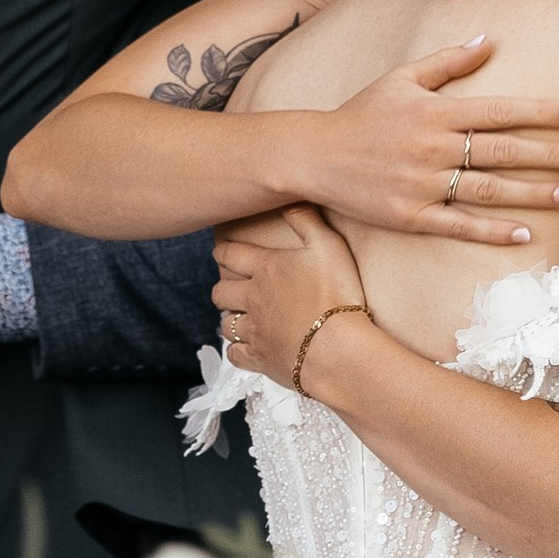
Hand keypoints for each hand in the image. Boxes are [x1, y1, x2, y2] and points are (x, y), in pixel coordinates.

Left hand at [212, 206, 367, 383]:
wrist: (338, 348)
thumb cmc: (338, 293)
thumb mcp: (329, 246)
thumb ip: (307, 220)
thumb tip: (288, 199)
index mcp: (266, 268)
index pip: (230, 254)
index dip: (222, 251)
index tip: (219, 251)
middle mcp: (252, 298)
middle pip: (221, 291)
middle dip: (222, 288)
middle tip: (229, 287)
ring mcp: (254, 330)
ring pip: (225, 324)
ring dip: (230, 319)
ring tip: (239, 317)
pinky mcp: (259, 358)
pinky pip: (235, 355)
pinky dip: (236, 350)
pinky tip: (245, 347)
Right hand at [290, 36, 558, 245]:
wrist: (312, 154)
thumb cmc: (361, 113)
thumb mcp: (401, 78)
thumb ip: (448, 61)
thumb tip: (490, 40)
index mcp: (435, 112)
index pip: (499, 110)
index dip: (540, 112)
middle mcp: (433, 147)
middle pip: (502, 151)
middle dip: (549, 154)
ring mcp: (422, 184)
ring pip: (488, 190)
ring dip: (531, 193)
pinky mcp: (410, 216)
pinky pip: (458, 226)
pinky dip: (492, 231)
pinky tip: (523, 233)